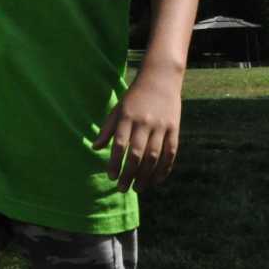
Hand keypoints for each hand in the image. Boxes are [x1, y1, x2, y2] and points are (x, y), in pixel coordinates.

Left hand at [93, 68, 181, 192]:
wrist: (160, 79)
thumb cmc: (134, 97)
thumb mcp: (118, 109)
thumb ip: (107, 129)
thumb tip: (94, 147)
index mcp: (127, 117)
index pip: (119, 145)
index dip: (115, 162)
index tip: (111, 176)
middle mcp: (144, 123)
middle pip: (137, 154)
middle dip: (129, 174)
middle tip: (122, 188)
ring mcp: (161, 126)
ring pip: (154, 157)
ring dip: (146, 176)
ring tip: (138, 188)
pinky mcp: (174, 129)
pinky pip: (170, 153)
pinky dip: (164, 169)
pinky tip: (156, 180)